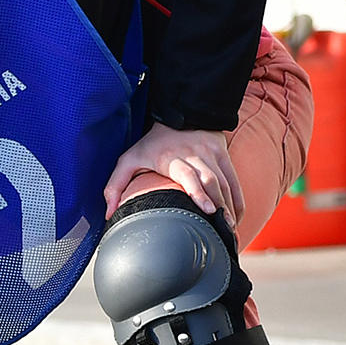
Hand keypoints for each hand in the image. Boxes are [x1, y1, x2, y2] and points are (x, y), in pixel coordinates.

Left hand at [107, 122, 243, 225]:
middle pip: (212, 181)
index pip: (188, 175)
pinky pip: (234, 181)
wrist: (180, 113)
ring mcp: (212, 154)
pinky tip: (235, 218)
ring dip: (229, 208)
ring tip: (229, 230)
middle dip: (220, 207)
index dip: (199, 193)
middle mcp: (195, 155)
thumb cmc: (152, 144)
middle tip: (223, 231)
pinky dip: (237, 201)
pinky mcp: (223, 155)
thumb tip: (108, 214)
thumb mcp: (129, 158)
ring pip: (226, 183)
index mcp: (172, 158)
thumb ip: (115, 185)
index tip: (209, 211)